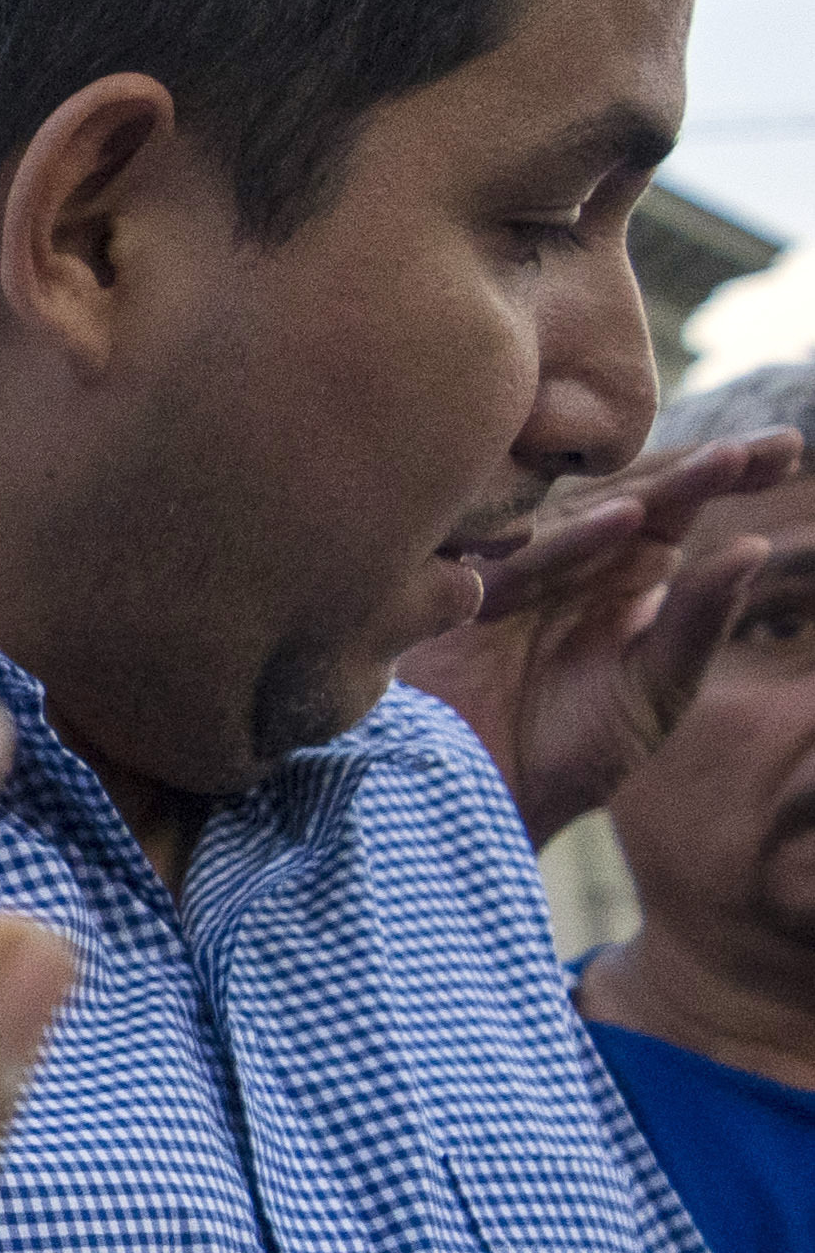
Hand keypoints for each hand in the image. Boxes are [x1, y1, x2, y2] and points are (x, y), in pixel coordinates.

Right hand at [404, 431, 800, 837]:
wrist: (483, 804)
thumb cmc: (568, 752)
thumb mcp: (656, 691)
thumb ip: (700, 621)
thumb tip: (754, 543)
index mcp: (618, 579)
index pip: (676, 511)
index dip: (726, 476)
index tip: (789, 451)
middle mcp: (570, 565)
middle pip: (635, 496)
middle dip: (700, 468)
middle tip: (763, 447)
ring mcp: (517, 578)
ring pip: (584, 513)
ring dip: (653, 488)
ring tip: (724, 463)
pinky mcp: (468, 604)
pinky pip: (524, 562)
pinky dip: (572, 541)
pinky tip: (628, 519)